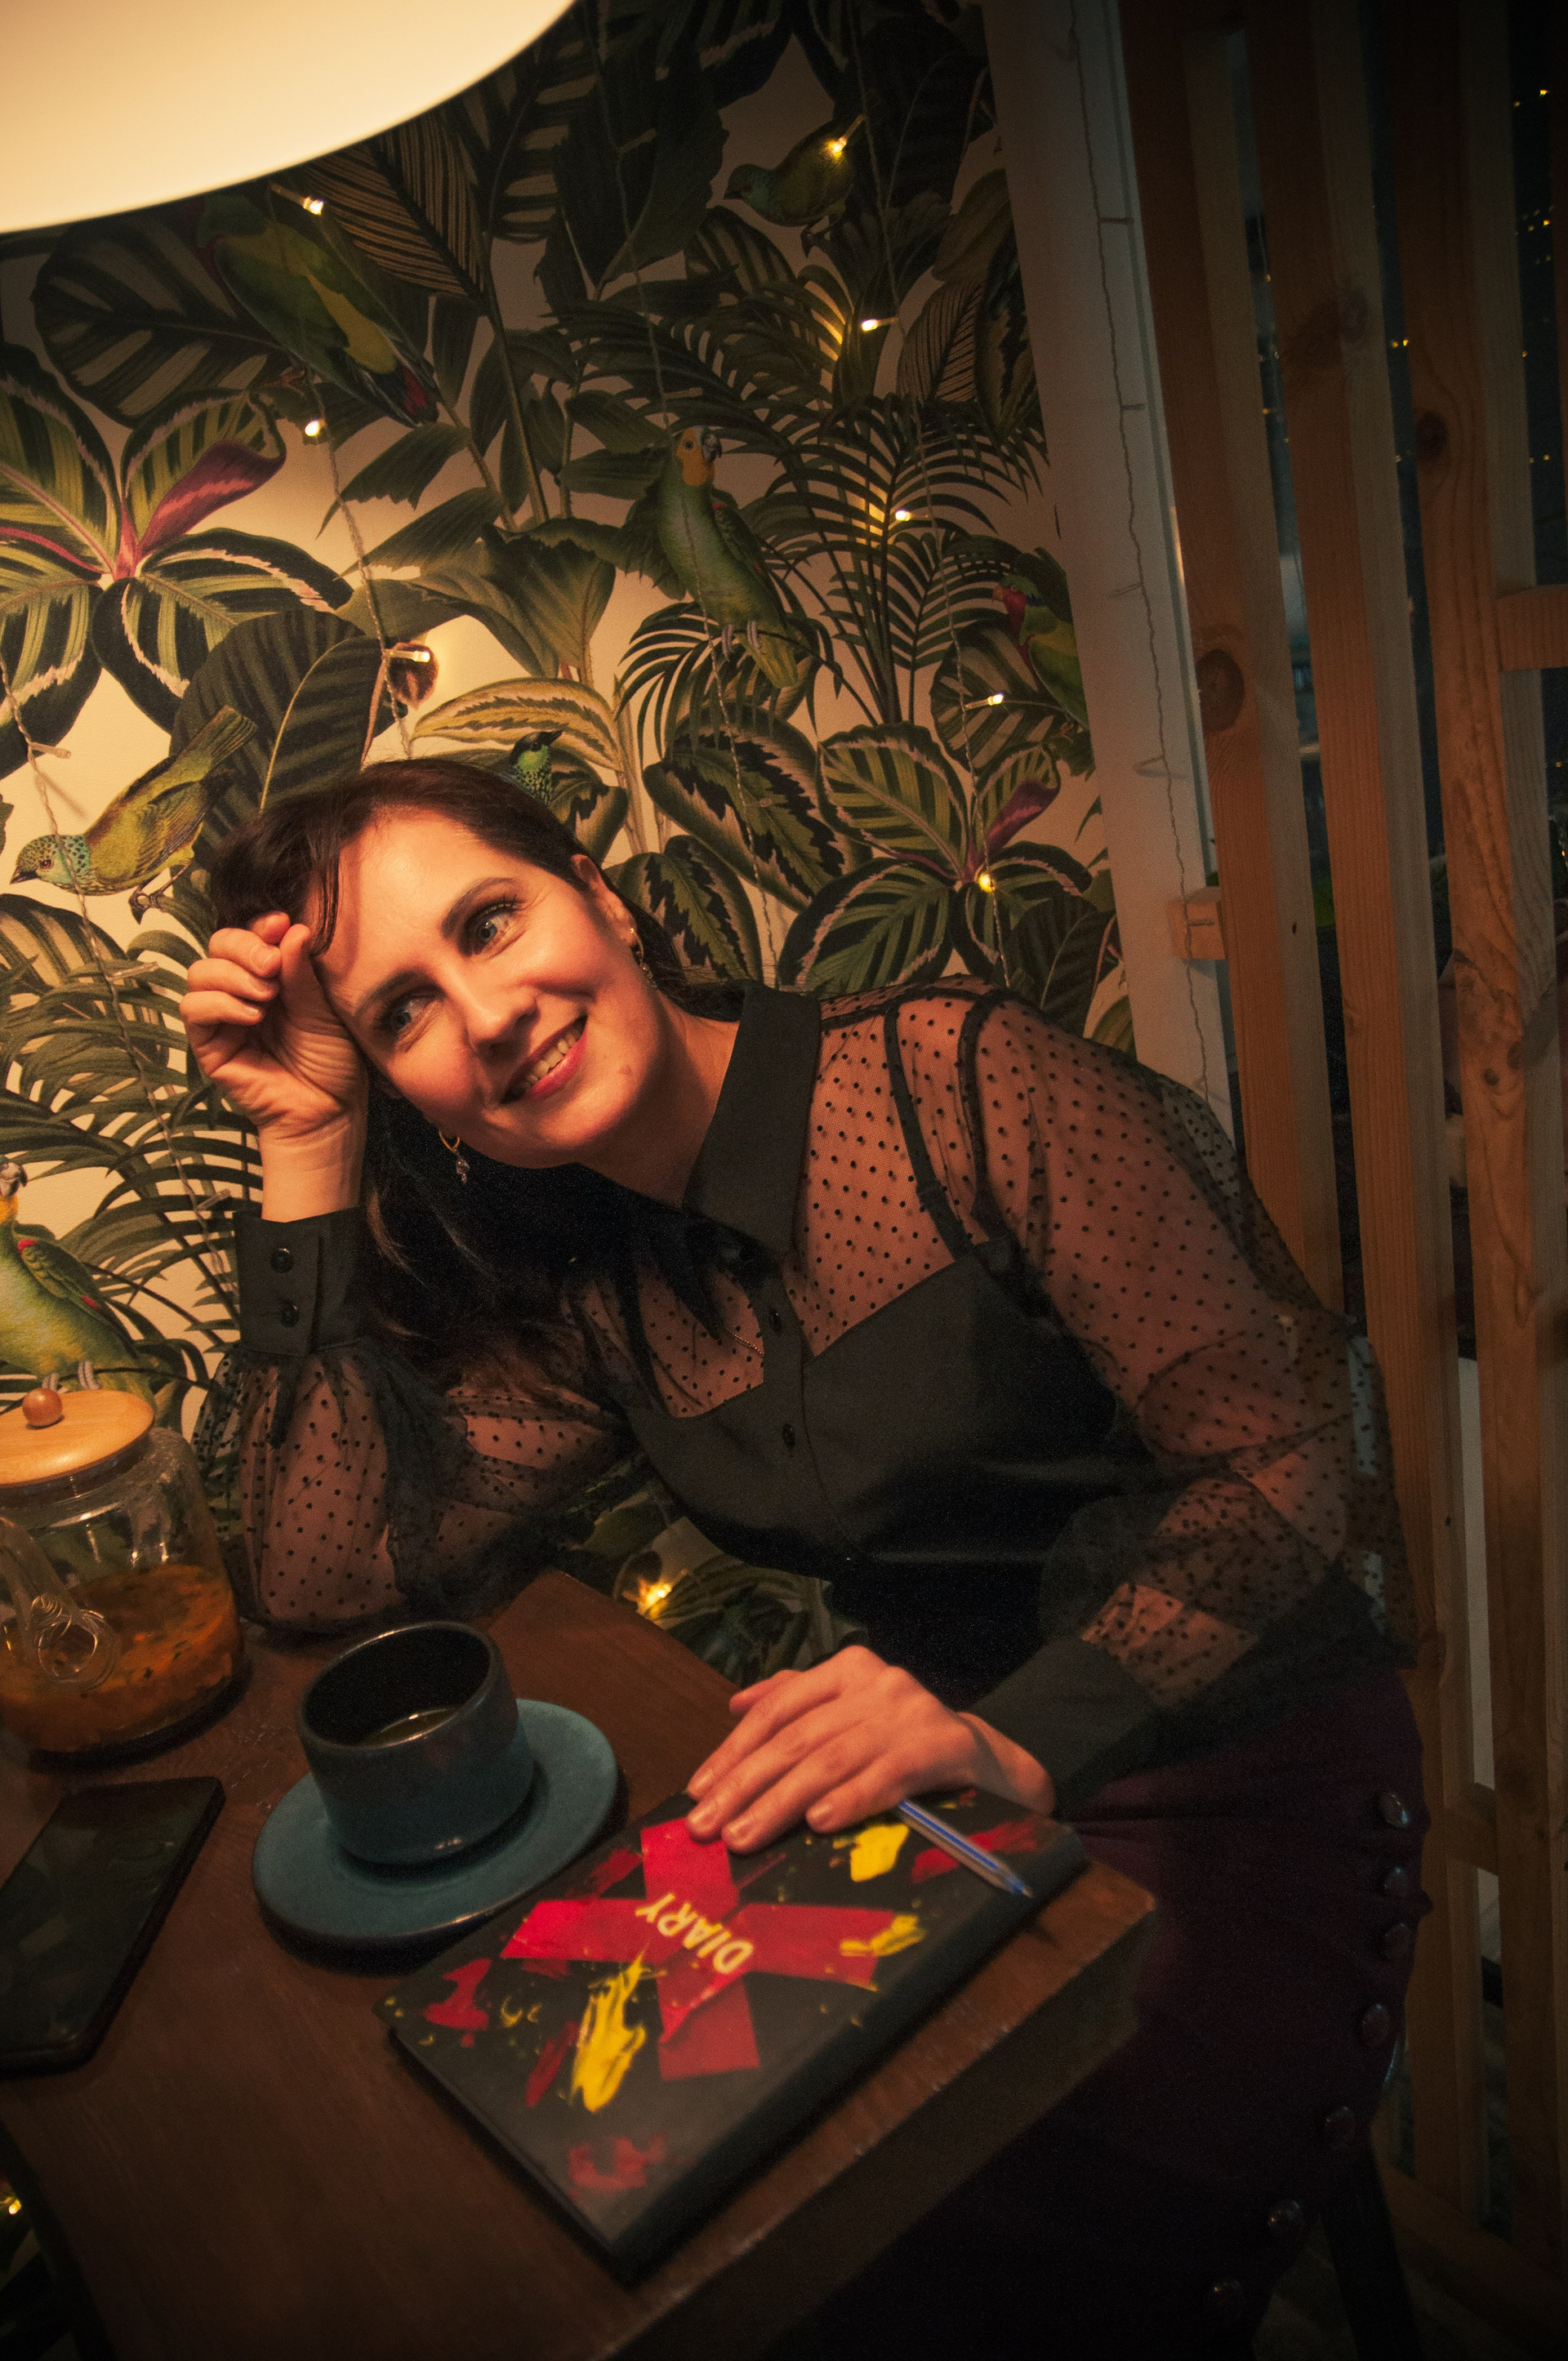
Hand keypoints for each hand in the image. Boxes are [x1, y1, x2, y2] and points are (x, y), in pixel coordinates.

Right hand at [181, 912, 366, 1145]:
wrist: (329, 1111)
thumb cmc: (333, 1061)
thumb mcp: (324, 1010)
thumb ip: (302, 972)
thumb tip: (292, 929)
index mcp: (272, 976)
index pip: (250, 935)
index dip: (259, 926)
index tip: (281, 924)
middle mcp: (242, 991)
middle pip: (218, 946)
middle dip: (243, 946)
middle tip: (272, 965)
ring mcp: (222, 1018)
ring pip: (199, 973)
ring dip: (231, 976)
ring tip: (267, 996)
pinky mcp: (209, 1046)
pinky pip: (194, 1010)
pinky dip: (219, 1004)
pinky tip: (251, 1015)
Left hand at [684, 1645, 1054, 1851]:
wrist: (991, 1764)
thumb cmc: (908, 1746)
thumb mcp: (852, 1716)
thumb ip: (797, 1704)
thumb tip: (736, 1703)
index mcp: (848, 1669)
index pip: (778, 1709)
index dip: (734, 1751)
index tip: (698, 1792)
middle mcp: (877, 1682)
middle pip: (797, 1737)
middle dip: (745, 1785)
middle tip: (708, 1827)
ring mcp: (911, 1710)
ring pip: (831, 1759)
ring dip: (781, 1803)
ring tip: (744, 1838)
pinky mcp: (943, 1745)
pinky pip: (887, 1775)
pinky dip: (851, 1799)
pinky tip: (819, 1822)